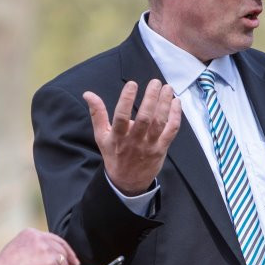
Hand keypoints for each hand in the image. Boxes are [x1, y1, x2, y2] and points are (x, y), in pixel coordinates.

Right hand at [85, 79, 181, 195]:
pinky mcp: (161, 148)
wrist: (127, 181)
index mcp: (118, 137)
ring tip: (167, 88)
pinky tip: (176, 102)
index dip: (127, 99)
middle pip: (145, 118)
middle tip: (155, 82)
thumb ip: (97, 114)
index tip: (132, 84)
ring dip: (165, 104)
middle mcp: (134, 141)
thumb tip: (88, 94)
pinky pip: (171, 131)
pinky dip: (175, 116)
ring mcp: (150, 145)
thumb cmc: (114, 155)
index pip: (122, 116)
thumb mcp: (101, 136)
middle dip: (151, 98)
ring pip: (159, 123)